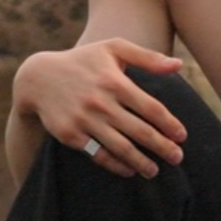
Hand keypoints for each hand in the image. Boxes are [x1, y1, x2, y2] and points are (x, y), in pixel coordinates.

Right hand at [14, 39, 189, 177]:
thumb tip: (178, 66)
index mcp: (115, 81)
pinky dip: (116, 165)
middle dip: (162, 147)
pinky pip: (98, 154)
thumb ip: (147, 57)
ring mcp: (85, 120)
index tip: (182, 136)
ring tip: (154, 171)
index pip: (151, 108)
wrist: (39, 78)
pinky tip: (129, 170)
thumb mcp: (112, 49)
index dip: (169, 124)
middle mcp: (101, 102)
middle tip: (177, 158)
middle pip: (140, 131)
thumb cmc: (83, 61)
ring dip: (141, 162)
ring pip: (121, 147)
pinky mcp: (71, 135)